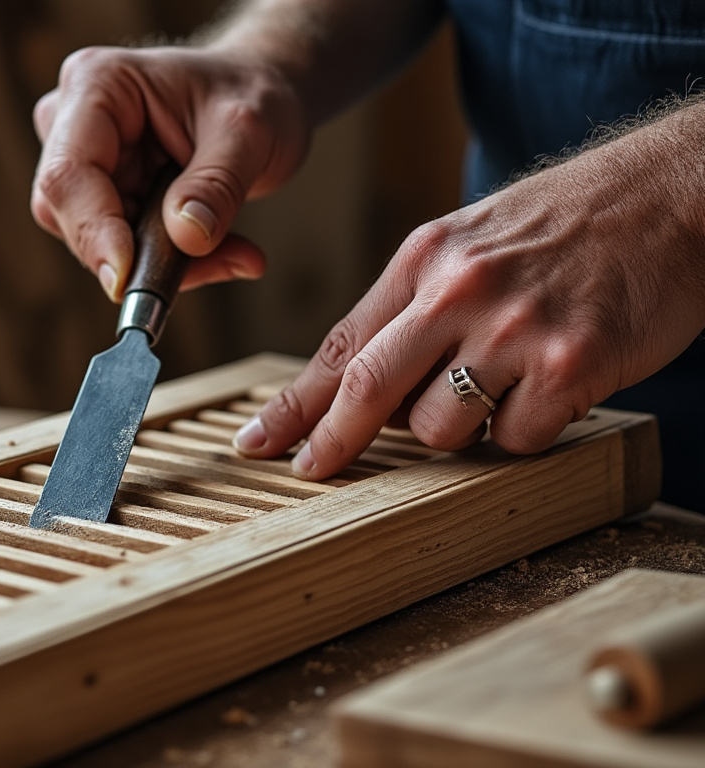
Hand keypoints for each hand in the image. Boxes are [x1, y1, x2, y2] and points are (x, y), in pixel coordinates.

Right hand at [31, 45, 309, 299]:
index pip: (69, 173)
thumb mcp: (249, 133)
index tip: (127, 278)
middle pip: (71, 213)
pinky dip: (170, 260)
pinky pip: (119, 248)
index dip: (92, 231)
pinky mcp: (101, 196)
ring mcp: (83, 161)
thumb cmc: (251, 93)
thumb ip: (217, 184)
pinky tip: (220, 249)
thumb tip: (187, 236)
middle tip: (215, 262)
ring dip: (161, 261)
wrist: (263, 95)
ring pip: (93, 241)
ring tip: (231, 250)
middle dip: (137, 253)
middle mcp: (74, 122)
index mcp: (96, 85)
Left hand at [234, 106, 704, 478]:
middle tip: (311, 471)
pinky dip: (524, 432)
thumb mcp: (471, 240)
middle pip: (368, 390)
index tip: (258, 440)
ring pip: (441, 429)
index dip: (295, 404)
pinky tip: (549, 391)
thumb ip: (414, 303)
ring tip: (498, 388)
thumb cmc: (568, 222)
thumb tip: (365, 384)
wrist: (675, 193)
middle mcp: (460, 292)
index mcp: (426, 259)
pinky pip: (517, 439)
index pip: (341, 345)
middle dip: (332, 442)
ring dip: (457, 432)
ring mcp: (516, 328)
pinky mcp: (574, 364)